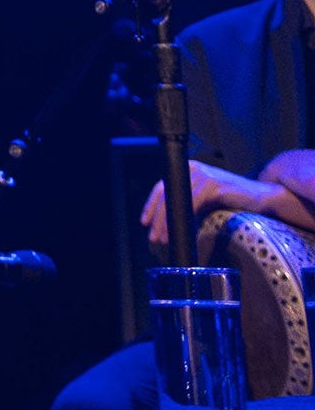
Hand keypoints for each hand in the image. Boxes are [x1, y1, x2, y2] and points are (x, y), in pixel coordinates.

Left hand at [142, 161, 274, 246]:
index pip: (161, 188)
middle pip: (166, 194)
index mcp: (188, 170)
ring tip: (164, 239)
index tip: (145, 222)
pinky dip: (185, 217)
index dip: (150, 206)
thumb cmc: (234, 199)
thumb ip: (189, 202)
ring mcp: (204, 176)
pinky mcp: (215, 185)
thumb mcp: (205, 198)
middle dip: (157, 219)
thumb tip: (168, 221)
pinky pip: (193, 202)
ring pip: (177, 200)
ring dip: (168, 222)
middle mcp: (193, 169)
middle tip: (153, 237)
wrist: (264, 197)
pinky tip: (182, 230)